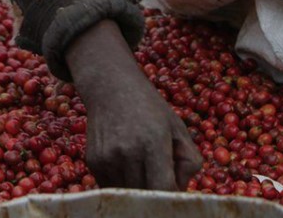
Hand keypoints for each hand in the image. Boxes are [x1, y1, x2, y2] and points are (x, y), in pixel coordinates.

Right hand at [66, 19, 201, 189]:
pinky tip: (125, 162)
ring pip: (129, 194)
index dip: (172, 197)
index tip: (174, 193)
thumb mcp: (177, 126)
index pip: (164, 189)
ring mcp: (108, 157)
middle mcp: (127, 151)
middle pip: (146, 196)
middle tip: (160, 177)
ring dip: (138, 188)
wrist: (110, 86)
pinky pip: (112, 187)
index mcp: (153, 141)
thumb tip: (180, 191)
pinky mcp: (93, 161)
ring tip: (142, 165)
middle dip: (156, 193)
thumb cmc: (150, 107)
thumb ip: (190, 161)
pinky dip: (122, 183)